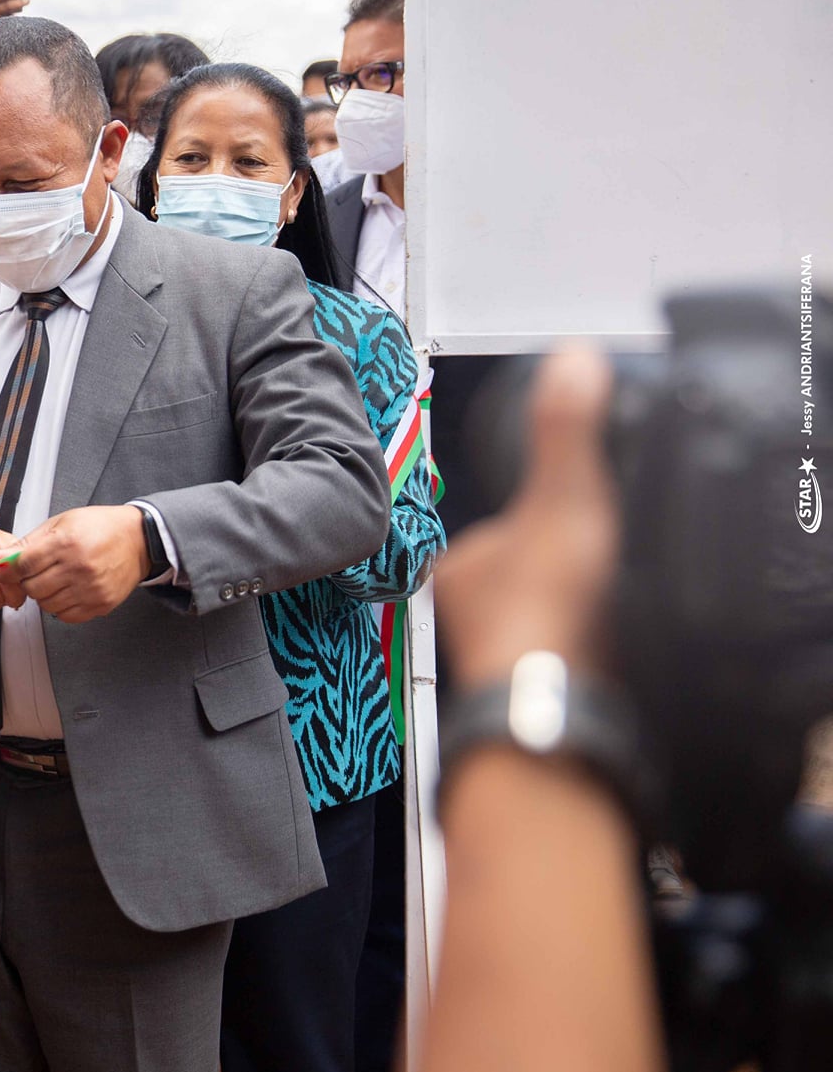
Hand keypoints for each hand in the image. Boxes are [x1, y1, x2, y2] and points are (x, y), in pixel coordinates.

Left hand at [0, 519, 24, 610]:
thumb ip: (9, 548)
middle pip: (29, 586)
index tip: (26, 560)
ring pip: (16, 598)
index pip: (34, 568)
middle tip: (10, 567)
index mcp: (14, 558)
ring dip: (8, 586)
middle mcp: (8, 575)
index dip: (32, 566)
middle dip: (21, 578)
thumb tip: (23, 559)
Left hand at [8, 505, 150, 624]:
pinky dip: (60, 606)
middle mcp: (79, 568)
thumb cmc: (99, 527)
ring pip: (47, 605)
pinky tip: (67, 591)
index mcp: (67, 543)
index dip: (6, 569)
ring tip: (54, 579)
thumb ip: (28, 543)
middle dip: (27, 581)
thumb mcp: (60, 523)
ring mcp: (91, 589)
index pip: (23, 565)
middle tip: (35, 572)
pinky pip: (66, 616)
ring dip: (43, 594)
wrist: (138, 540)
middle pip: (32, 588)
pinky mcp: (100, 604)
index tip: (0, 569)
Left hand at [434, 346, 618, 689]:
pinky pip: (561, 665)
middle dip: (558, 575)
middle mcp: (467, 618)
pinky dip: (583, 656)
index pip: (496, 530)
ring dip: (571, 619)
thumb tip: (574, 360)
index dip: (542, 522)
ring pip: (539, 625)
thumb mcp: (564, 499)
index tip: (574, 527)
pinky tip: (609, 651)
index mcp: (461, 566)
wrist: (562, 712)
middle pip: (522, 578)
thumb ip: (567, 432)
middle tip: (598, 573)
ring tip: (606, 612)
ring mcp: (497, 662)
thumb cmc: (549, 613)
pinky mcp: (533, 701)